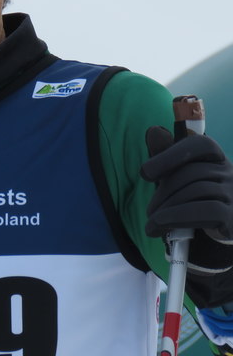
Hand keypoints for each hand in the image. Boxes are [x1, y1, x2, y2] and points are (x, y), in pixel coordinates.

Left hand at [142, 127, 232, 274]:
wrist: (218, 239)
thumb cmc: (195, 203)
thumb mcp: (179, 179)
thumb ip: (166, 157)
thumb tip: (154, 131)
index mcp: (216, 158)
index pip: (200, 144)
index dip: (171, 154)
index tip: (145, 173)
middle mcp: (230, 173)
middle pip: (192, 172)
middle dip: (163, 191)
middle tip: (149, 211)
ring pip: (196, 191)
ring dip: (167, 208)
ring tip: (152, 223)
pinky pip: (205, 211)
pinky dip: (177, 217)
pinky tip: (160, 227)